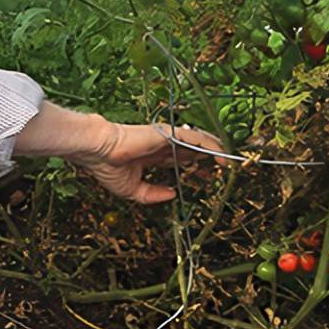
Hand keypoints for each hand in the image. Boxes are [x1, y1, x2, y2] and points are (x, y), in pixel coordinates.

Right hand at [14, 103, 223, 203]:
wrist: (98, 150)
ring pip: (197, 142)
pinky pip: (196, 138)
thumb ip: (152, 194)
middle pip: (192, 150)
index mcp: (152, 156)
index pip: (179, 160)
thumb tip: (172, 195)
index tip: (209, 178)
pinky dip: (212, 146)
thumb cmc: (107, 166)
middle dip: (209, 160)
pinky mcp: (169, 133)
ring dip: (215, 152)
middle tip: (224, 171)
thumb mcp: (132, 191)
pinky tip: (223, 156)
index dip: (195, 168)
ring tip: (231, 163)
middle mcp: (161, 145)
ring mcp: (166, 138)